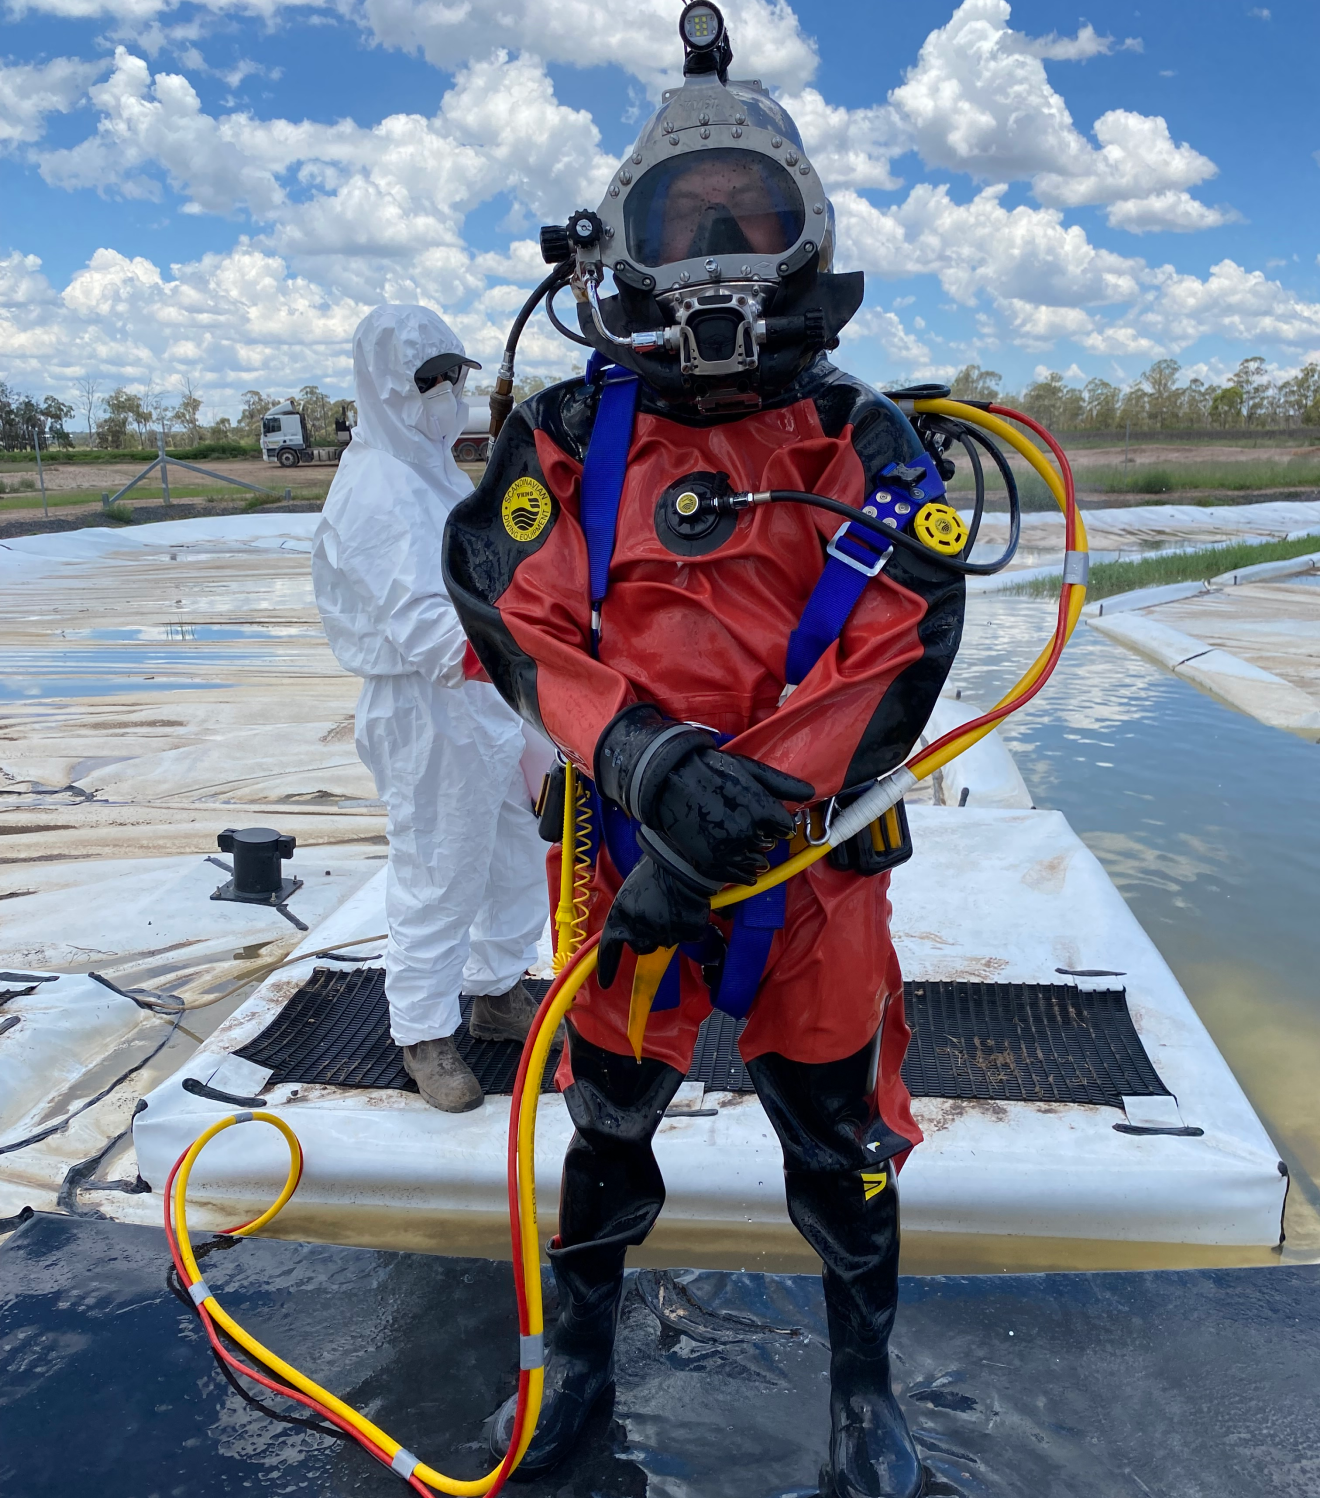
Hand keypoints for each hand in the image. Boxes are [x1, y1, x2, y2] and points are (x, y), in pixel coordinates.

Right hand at [595, 705, 813, 888]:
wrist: (670, 782)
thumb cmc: (711, 770)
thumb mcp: (750, 770)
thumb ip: (782, 783)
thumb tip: (811, 792)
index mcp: (761, 809)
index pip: (785, 827)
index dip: (777, 822)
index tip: (767, 818)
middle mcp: (748, 833)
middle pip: (770, 844)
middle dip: (763, 835)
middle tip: (744, 822)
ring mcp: (729, 850)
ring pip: (758, 863)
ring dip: (753, 854)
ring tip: (737, 839)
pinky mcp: (712, 864)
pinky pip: (740, 878)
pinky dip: (742, 873)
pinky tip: (736, 860)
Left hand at [596, 858, 711, 988]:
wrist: (682, 863)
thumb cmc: (653, 870)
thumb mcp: (630, 890)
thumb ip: (628, 912)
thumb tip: (631, 921)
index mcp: (620, 918)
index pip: (609, 948)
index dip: (607, 966)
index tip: (605, 983)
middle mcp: (639, 931)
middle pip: (641, 947)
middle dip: (647, 936)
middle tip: (656, 915)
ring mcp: (664, 935)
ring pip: (665, 941)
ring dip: (668, 930)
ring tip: (673, 905)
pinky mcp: (686, 935)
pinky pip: (687, 936)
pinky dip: (688, 926)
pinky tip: (687, 908)